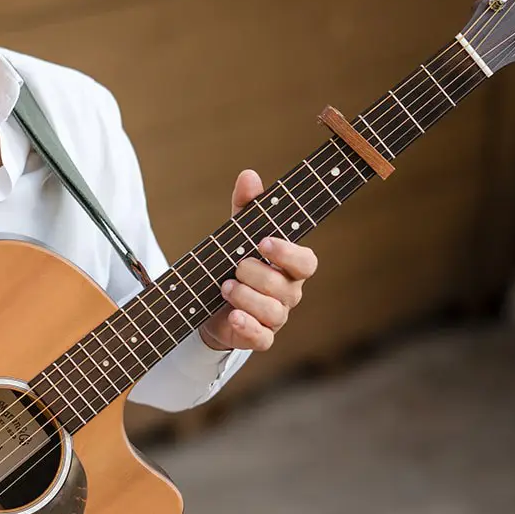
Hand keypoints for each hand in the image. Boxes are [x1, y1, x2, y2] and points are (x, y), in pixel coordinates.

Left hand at [199, 169, 317, 351]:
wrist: (208, 303)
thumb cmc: (232, 262)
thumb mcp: (235, 233)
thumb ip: (245, 207)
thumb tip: (249, 175)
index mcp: (289, 266)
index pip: (306, 262)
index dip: (288, 253)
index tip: (264, 242)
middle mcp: (288, 292)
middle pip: (286, 287)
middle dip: (258, 274)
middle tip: (236, 267)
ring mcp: (276, 317)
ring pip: (274, 312)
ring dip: (247, 297)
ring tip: (225, 287)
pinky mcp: (259, 337)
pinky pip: (262, 338)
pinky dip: (248, 327)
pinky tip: (233, 316)